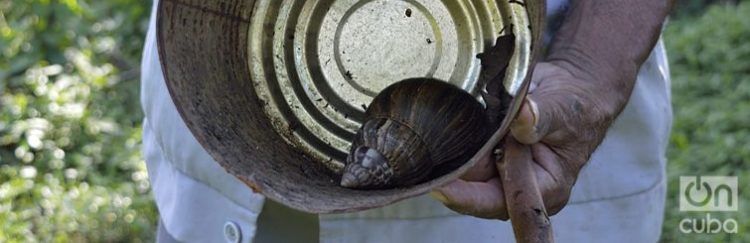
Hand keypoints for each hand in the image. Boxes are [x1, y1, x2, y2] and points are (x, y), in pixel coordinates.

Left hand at [431, 62, 626, 219]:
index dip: (468, 197)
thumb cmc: (576, 107)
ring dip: (446, 156)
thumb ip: (542, 116)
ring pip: (463, 170)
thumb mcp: (564, 109)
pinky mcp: (486, 152)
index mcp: (544, 188)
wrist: (571, 91)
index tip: (440, 188)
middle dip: (447, 177)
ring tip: (426, 140)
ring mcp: (499, 169)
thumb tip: (523, 118)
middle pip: (472, 190)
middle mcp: (517, 184)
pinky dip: (450, 140)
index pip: (499, 200)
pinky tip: (433, 129)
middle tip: (419, 162)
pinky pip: (463, 151)